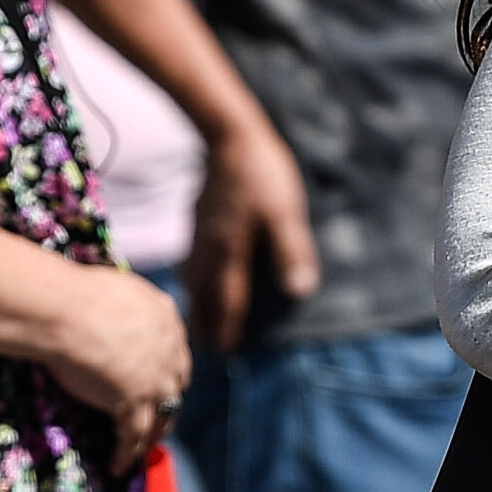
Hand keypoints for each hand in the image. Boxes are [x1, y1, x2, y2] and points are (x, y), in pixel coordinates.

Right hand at [44, 265, 191, 474]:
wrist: (70, 311)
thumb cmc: (80, 293)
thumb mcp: (117, 288)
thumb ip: (125, 305)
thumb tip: (111, 304)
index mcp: (167, 318)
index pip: (175, 351)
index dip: (168, 370)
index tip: (160, 381)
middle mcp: (170, 350)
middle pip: (175, 386)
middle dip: (168, 403)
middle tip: (160, 418)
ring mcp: (155, 379)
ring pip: (162, 416)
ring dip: (153, 435)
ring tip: (144, 448)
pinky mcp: (133, 403)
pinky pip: (134, 436)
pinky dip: (126, 454)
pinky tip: (118, 466)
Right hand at [183, 122, 320, 349]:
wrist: (229, 136)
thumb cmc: (263, 175)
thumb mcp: (286, 213)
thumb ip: (292, 252)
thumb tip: (300, 291)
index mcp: (231, 254)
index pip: (227, 304)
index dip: (228, 331)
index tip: (228, 356)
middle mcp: (209, 250)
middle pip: (203, 299)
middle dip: (206, 325)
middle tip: (209, 349)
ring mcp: (199, 235)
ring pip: (192, 281)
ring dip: (197, 303)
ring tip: (201, 320)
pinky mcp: (197, 221)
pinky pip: (190, 262)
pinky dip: (193, 279)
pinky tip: (198, 277)